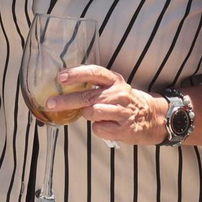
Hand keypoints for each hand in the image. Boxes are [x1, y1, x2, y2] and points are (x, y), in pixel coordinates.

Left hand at [45, 65, 167, 146]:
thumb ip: (93, 88)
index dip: (76, 73)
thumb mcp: (113, 88)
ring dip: (86, 115)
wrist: (151, 117)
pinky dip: (98, 129)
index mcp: (114, 80)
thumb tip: (64, 90)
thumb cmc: (124, 102)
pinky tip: (107, 126)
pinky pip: (98, 129)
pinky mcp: (124, 128)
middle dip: (66, 100)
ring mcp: (122, 111)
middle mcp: (119, 93)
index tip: (60, 77)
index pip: (94, 72)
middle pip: (88, 96)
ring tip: (92, 115)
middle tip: (50, 103)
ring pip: (92, 113)